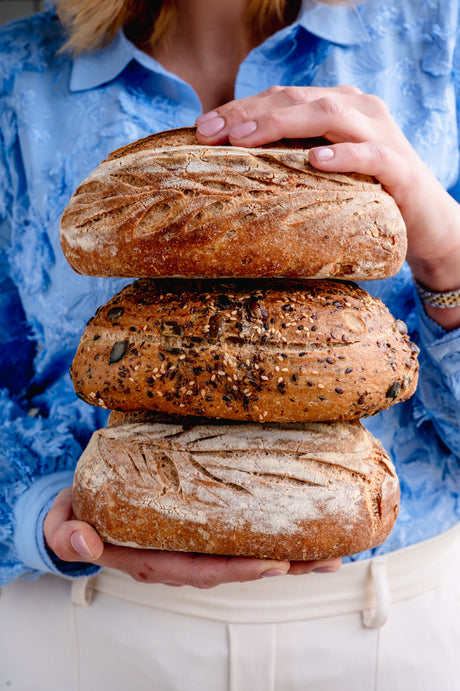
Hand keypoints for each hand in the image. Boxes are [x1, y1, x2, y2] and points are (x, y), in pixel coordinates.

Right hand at [44, 487, 340, 586]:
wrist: (83, 514)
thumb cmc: (80, 518)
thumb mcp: (67, 525)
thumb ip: (70, 535)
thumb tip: (81, 544)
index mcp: (152, 560)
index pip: (200, 570)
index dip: (236, 570)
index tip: (273, 565)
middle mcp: (179, 557)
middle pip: (235, 567)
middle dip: (281, 566)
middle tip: (323, 559)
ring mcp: (191, 544)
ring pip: (244, 554)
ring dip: (287, 555)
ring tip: (329, 550)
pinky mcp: (199, 527)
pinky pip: (237, 535)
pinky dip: (269, 534)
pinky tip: (298, 526)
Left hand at [196, 86, 459, 327]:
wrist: (426, 223)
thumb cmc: (365, 197)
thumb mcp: (323, 174)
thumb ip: (290, 160)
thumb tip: (235, 169)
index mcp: (337, 107)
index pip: (281, 98)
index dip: (239, 109)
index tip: (201, 128)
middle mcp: (358, 110)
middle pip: (297, 100)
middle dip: (249, 113)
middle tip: (210, 133)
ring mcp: (381, 134)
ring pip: (328, 115)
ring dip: (283, 124)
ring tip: (245, 139)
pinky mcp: (400, 167)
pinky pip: (370, 154)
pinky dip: (342, 154)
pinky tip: (315, 160)